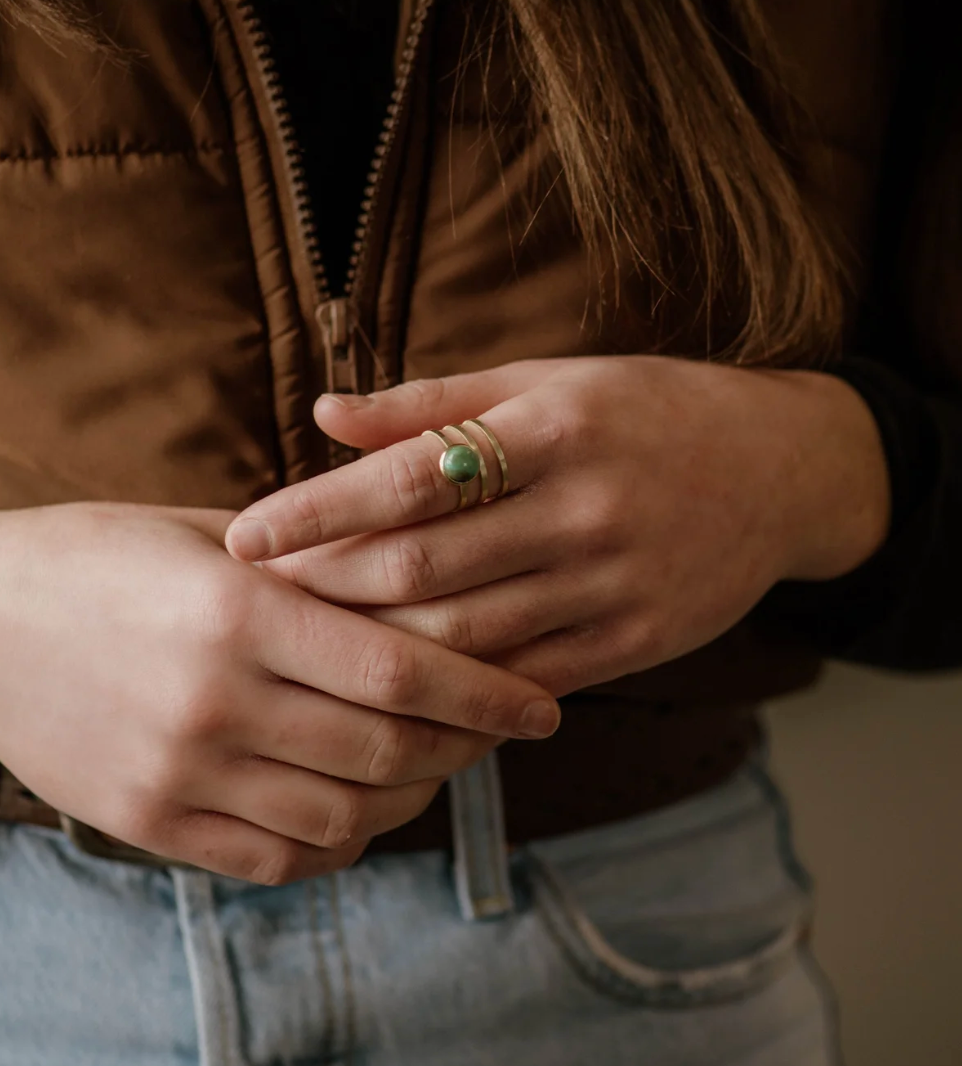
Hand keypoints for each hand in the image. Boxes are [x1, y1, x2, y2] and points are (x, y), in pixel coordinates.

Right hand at [0, 503, 557, 883]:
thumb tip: (422, 587)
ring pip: (345, 817)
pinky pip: (280, 858)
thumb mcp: (209, 537)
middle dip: (468, 747)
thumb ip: (313, 567)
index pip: (402, 670)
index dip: (489, 693)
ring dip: (414, 796)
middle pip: (388, 749)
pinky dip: (342, 839)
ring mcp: (181, 776)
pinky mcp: (152, 824)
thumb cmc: (104, 556)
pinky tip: (360, 803)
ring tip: (436, 762)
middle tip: (502, 729)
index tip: (544, 705)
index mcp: (238, 615)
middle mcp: (215, 703)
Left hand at [226, 356, 889, 694]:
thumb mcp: (551, 382)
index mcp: (555, 429)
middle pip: (424, 569)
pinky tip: (400, 691)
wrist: (783, 471)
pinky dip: (455, 691)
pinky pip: (524, 681)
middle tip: (255, 602)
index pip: (409, 477)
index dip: (316, 510)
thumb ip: (435, 400)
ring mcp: (615, 585)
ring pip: (466, 637)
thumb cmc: (649, 412)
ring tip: (310, 649)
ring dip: (377, 648)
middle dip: (326, 589)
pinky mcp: (637, 641)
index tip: (243, 535)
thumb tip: (323, 415)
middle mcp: (585, 509)